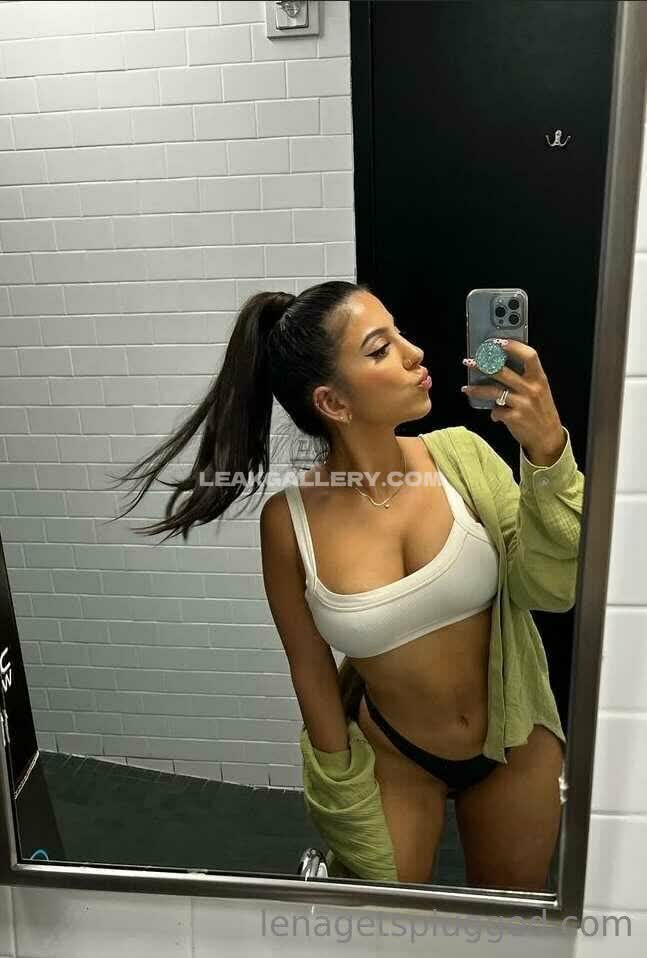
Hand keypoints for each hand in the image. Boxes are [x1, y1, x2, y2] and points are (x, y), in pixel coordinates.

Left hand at [461, 339, 564, 462]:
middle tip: (470, 361)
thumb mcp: (539, 390)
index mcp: (539, 378)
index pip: (529, 356)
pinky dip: (493, 412)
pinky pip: (496, 410)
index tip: (497, 341)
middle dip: (484, 365)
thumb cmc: (540, 410)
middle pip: (504, 372)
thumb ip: (524, 378)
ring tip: (466, 388)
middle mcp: (532, 389)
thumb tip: (497, 366)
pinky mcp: (515, 418)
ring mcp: (523, 404)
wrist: (548, 437)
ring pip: (494, 391)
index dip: (513, 346)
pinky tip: (492, 414)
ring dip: (477, 389)